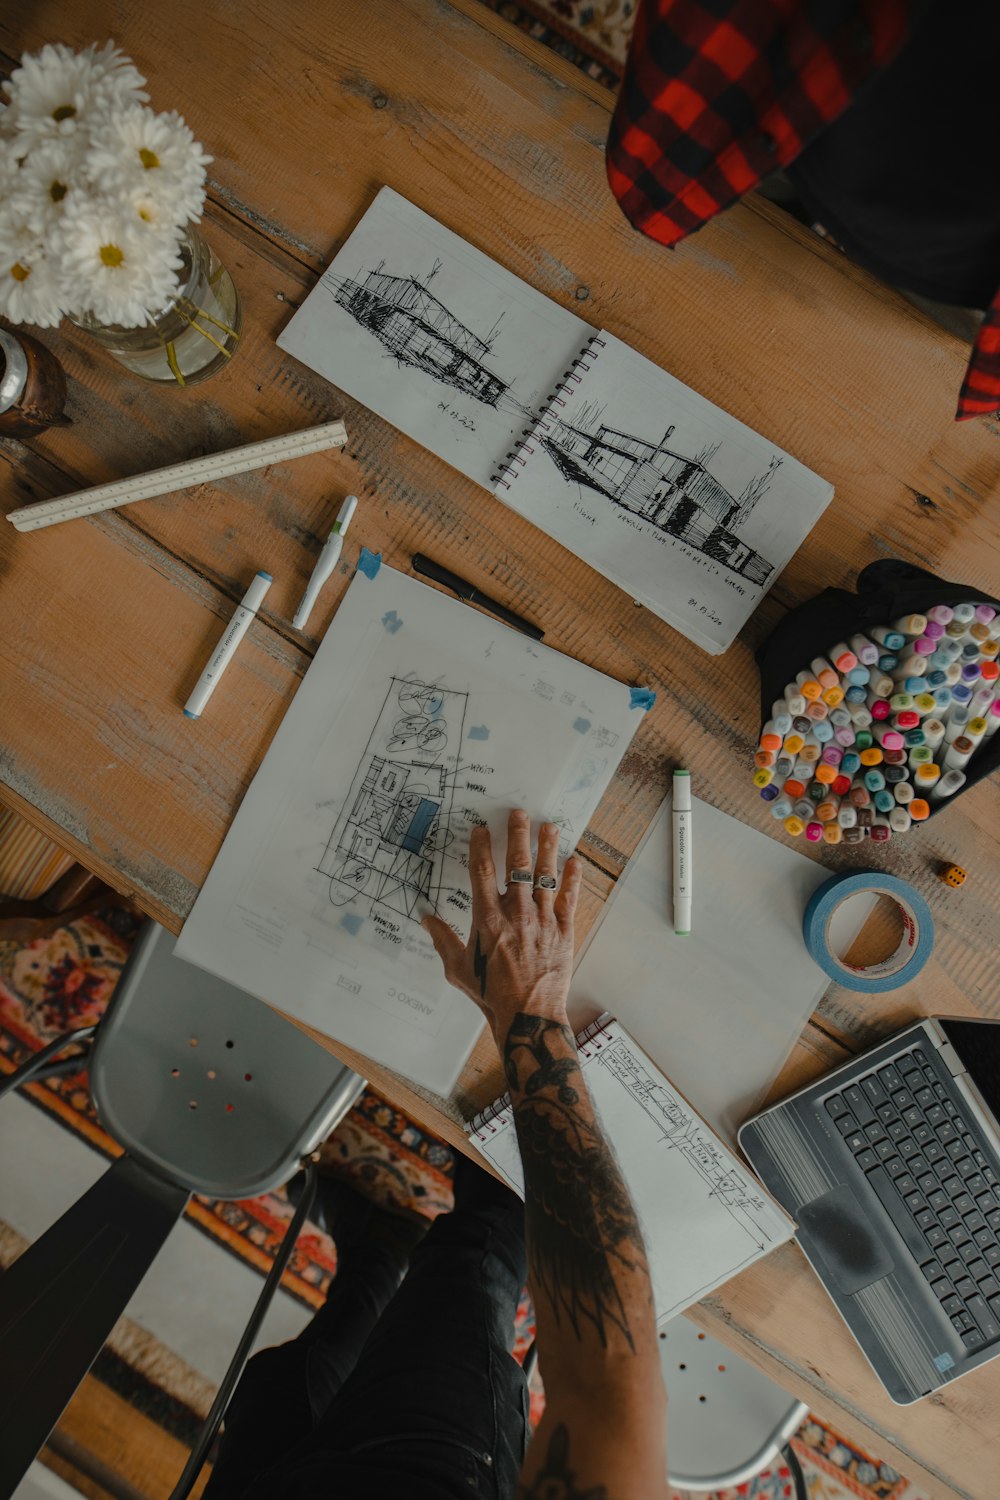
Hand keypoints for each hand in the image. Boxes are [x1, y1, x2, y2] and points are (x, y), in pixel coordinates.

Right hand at [423, 809, 581, 1048]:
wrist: (529, 1016)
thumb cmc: (491, 994)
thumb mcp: (458, 969)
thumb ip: (443, 939)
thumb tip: (426, 919)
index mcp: (488, 920)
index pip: (483, 872)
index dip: (481, 846)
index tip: (481, 828)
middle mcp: (516, 913)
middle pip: (518, 865)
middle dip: (518, 836)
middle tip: (520, 814)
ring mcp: (543, 921)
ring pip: (547, 877)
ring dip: (547, 849)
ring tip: (549, 827)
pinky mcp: (564, 932)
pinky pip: (570, 900)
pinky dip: (572, 880)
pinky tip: (574, 861)